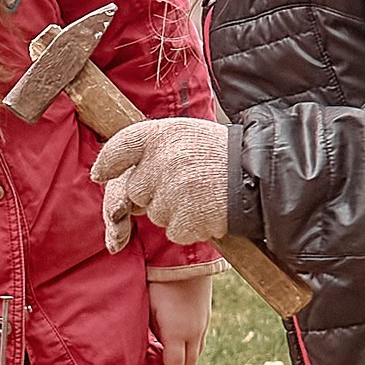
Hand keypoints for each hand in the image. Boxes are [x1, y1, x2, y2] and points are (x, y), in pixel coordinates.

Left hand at [94, 116, 230, 249]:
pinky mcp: (185, 219)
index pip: (122, 145)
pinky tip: (209, 210)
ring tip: (203, 194)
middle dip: (153, 193)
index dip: (108, 162)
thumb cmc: (221, 156)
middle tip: (186, 183)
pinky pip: (174, 231)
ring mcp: (173, 192)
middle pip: (136, 190)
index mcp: (164, 134)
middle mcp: (164, 161)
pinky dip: (190, 227)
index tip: (100, 175)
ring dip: (174, 211)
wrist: (264, 176)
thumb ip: (151, 148)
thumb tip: (104, 175)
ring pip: (155, 213)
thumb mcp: (187, 136)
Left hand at [147, 266, 214, 364]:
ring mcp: (204, 324)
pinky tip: (174, 343)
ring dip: (182, 363)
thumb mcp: (146, 308)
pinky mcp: (207, 315)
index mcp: (178, 333)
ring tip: (165, 361)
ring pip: (196, 355)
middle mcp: (195, 332)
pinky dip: (188, 350)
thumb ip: (147, 332)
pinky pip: (200, 341)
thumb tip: (143, 350)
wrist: (185, 256)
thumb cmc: (159, 280)